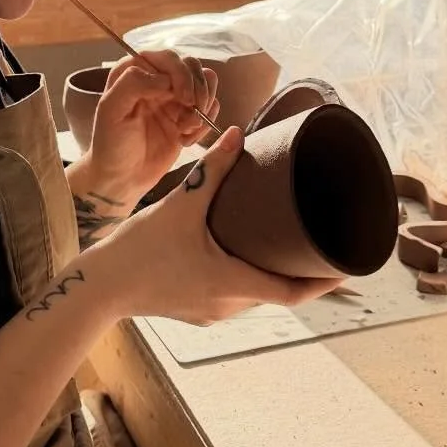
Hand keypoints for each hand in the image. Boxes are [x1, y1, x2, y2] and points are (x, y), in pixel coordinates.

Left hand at [72, 50, 219, 213]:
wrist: (123, 178)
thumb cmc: (111, 144)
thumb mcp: (111, 110)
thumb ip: (133, 84)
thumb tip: (166, 79)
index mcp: (135, 70)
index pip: (167, 57)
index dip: (180, 73)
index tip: (183, 98)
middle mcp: (157, 79)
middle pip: (192, 66)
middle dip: (197, 89)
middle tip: (190, 117)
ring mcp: (175, 97)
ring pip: (206, 83)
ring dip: (203, 105)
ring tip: (186, 128)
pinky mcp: (188, 116)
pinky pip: (210, 108)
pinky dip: (205, 124)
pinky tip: (186, 139)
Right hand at [84, 126, 333, 326]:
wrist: (97, 287)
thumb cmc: (137, 250)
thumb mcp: (180, 204)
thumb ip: (211, 169)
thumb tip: (238, 134)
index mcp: (232, 283)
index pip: (294, 292)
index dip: (325, 281)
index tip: (349, 266)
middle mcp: (227, 305)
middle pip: (278, 293)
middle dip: (302, 272)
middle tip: (323, 244)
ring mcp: (211, 312)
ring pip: (256, 295)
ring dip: (274, 274)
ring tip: (291, 246)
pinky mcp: (196, 310)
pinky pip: (234, 297)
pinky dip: (249, 278)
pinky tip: (247, 256)